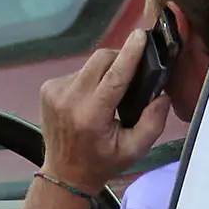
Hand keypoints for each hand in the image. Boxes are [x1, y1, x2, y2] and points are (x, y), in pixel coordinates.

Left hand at [37, 29, 169, 193]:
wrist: (64, 174)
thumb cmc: (102, 162)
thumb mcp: (135, 149)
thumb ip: (153, 122)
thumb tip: (161, 95)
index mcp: (91, 115)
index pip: (114, 76)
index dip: (130, 53)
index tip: (140, 35)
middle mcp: (69, 100)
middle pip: (100, 59)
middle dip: (119, 58)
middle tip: (131, 72)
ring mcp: (54, 92)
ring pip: (89, 65)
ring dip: (103, 73)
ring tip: (107, 95)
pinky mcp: (47, 89)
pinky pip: (77, 72)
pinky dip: (89, 80)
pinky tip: (90, 99)